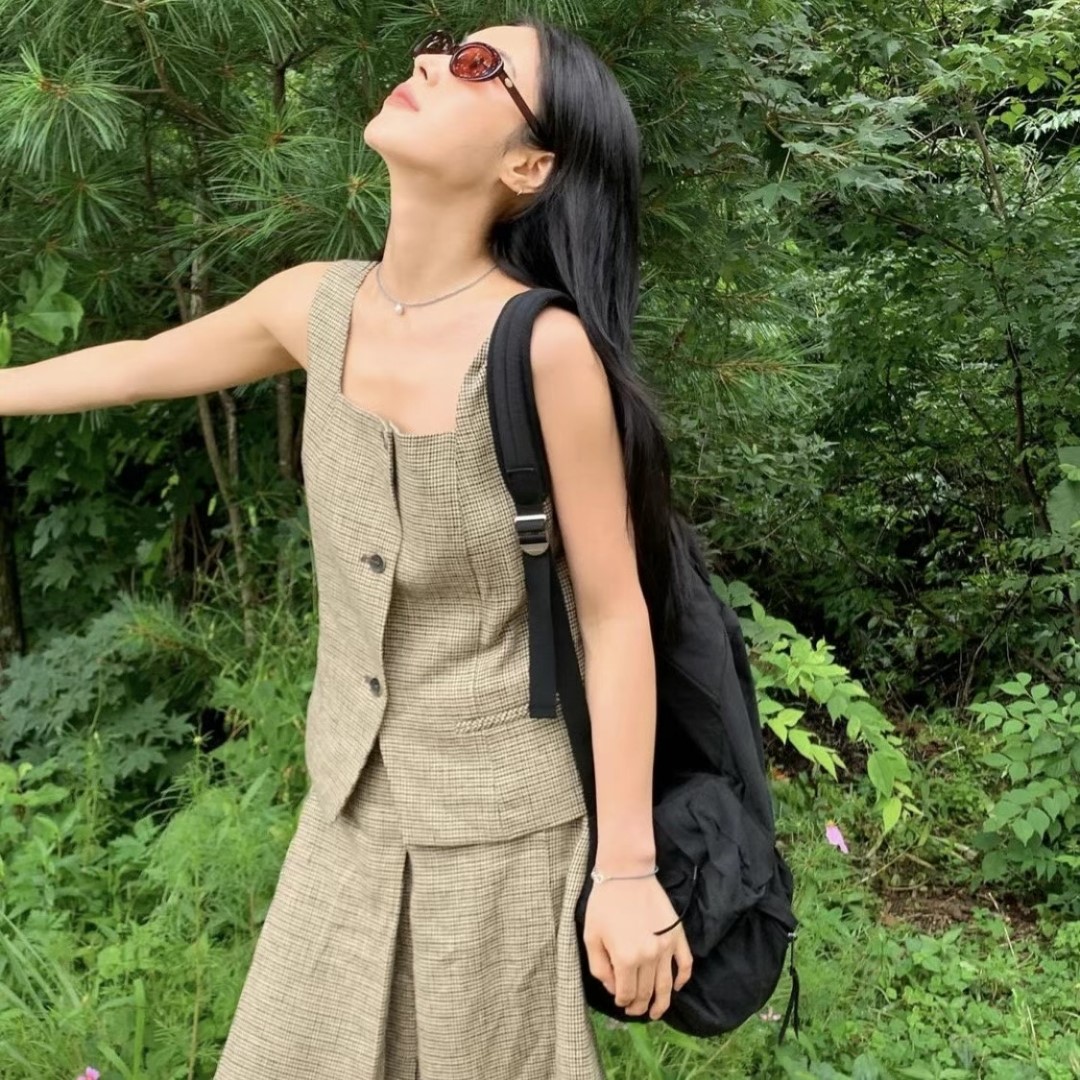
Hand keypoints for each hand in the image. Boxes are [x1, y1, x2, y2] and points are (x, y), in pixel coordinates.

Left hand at [582, 873, 693, 1019]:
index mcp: (625, 958)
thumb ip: (599, 967)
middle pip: (646, 992)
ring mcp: (665, 947)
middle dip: (640, 1005)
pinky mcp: (677, 935)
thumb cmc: (604, 903)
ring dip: (662, 1002)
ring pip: (666, 985)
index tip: (620, 1002)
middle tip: (635, 1010)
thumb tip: (612, 987)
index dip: (622, 1001)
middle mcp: (648, 957)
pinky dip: (683, 979)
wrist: (627, 873)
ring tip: (657, 1013)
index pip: (626, 992)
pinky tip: (677, 987)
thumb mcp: (591, 937)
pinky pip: (685, 963)